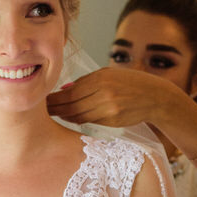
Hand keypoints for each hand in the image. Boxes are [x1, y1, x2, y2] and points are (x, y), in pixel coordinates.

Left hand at [47, 67, 176, 127]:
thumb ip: (87, 81)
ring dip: (64, 116)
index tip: (43, 99)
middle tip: (42, 110)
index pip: (70, 91)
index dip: (54, 98)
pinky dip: (77, 120)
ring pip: (78, 116)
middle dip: (55, 108)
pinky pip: (89, 122)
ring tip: (54, 114)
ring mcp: (109, 109)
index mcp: (101, 78)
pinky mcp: (113, 121)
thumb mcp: (110, 74)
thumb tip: (65, 89)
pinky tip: (70, 118)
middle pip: (71, 105)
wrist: (155, 97)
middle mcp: (104, 94)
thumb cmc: (130, 83)